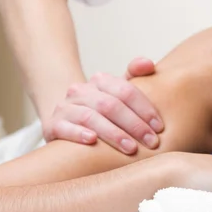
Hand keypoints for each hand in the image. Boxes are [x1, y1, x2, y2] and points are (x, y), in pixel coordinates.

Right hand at [42, 57, 163, 153]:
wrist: (68, 121)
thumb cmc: (104, 110)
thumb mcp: (120, 93)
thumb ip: (136, 76)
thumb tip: (148, 63)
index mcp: (101, 80)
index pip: (126, 91)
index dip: (145, 109)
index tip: (159, 127)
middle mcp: (81, 90)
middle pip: (111, 105)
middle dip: (134, 125)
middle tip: (151, 142)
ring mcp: (65, 107)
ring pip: (90, 117)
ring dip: (113, 134)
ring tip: (131, 148)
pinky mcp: (52, 125)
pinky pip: (64, 128)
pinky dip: (78, 134)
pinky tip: (92, 141)